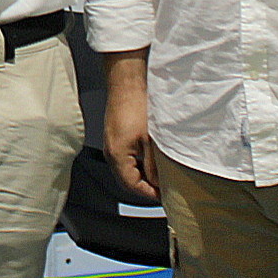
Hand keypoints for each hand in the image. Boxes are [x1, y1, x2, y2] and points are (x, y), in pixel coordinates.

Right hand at [101, 48, 158, 199]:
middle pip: (129, 179)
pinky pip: (128, 155)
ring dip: (145, 172)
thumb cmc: (136, 106)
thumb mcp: (150, 141)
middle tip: (166, 186)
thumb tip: (159, 183)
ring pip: (129, 167)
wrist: (127, 81)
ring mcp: (113, 143)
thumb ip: (154, 166)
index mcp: (117, 157)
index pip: (133, 186)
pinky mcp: (117, 134)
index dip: (150, 194)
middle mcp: (111, 152)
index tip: (165, 196)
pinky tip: (154, 155)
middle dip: (147, 185)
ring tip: (163, 171)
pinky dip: (141, 160)